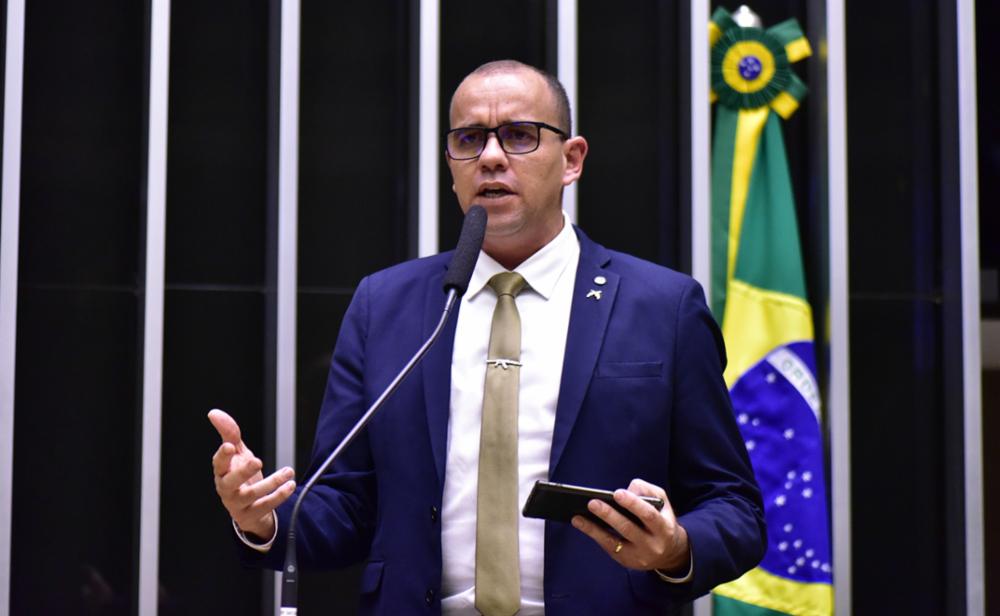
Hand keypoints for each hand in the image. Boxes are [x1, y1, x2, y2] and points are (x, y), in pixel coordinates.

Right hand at [208, 409, 295, 539]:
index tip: (229, 446)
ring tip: (288, 472)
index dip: (222, 456)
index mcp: (222, 472)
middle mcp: (226, 489)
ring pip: (251, 495)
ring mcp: (238, 503)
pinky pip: (265, 506)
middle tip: (258, 461)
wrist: (249, 507)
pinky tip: (290, 485)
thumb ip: (229, 433)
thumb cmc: (240, 476)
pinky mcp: (252, 514)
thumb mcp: (236, 453)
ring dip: (271, 483)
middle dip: (242, 472)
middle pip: (230, 482)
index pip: (218, 463)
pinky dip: (279, 496)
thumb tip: (214, 413)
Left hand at [571, 478, 689, 574]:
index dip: (633, 504)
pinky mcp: (626, 561)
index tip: (617, 493)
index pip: (649, 515)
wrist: (669, 552)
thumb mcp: (662, 502)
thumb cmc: (660, 519)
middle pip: (628, 529)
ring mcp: (638, 556)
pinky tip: (581, 523)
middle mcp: (652, 545)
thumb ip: (647, 491)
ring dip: (594, 529)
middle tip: (592, 502)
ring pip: (614, 542)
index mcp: (664, 528)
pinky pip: (608, 547)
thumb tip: (626, 490)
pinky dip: (594, 535)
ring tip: (578, 517)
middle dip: (609, 515)